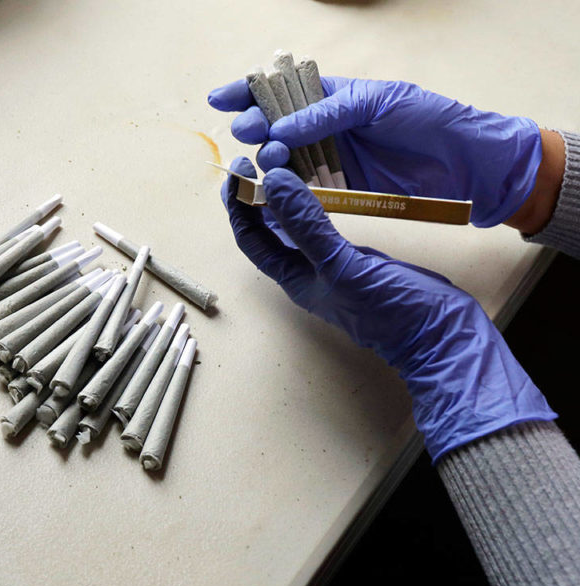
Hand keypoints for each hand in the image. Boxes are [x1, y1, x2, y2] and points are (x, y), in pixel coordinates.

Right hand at [209, 77, 550, 228]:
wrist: (469, 163)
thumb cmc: (430, 120)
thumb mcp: (378, 103)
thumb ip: (328, 114)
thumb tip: (282, 129)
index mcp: (333, 96)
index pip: (281, 90)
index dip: (248, 93)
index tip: (222, 99)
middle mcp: (325, 127)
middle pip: (273, 127)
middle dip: (253, 127)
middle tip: (249, 133)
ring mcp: (330, 160)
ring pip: (283, 160)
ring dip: (267, 160)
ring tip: (267, 160)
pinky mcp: (339, 191)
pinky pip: (302, 190)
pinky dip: (283, 192)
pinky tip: (271, 192)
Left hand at [221, 157, 555, 460]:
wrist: (439, 334)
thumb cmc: (390, 310)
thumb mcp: (343, 265)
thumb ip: (308, 226)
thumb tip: (274, 183)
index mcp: (295, 279)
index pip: (252, 240)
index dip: (239, 207)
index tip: (237, 172)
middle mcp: (308, 273)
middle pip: (269, 232)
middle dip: (257, 198)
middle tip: (254, 159)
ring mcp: (333, 266)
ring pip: (297, 227)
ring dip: (285, 198)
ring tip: (280, 163)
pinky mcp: (358, 259)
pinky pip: (325, 225)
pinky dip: (317, 203)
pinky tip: (322, 185)